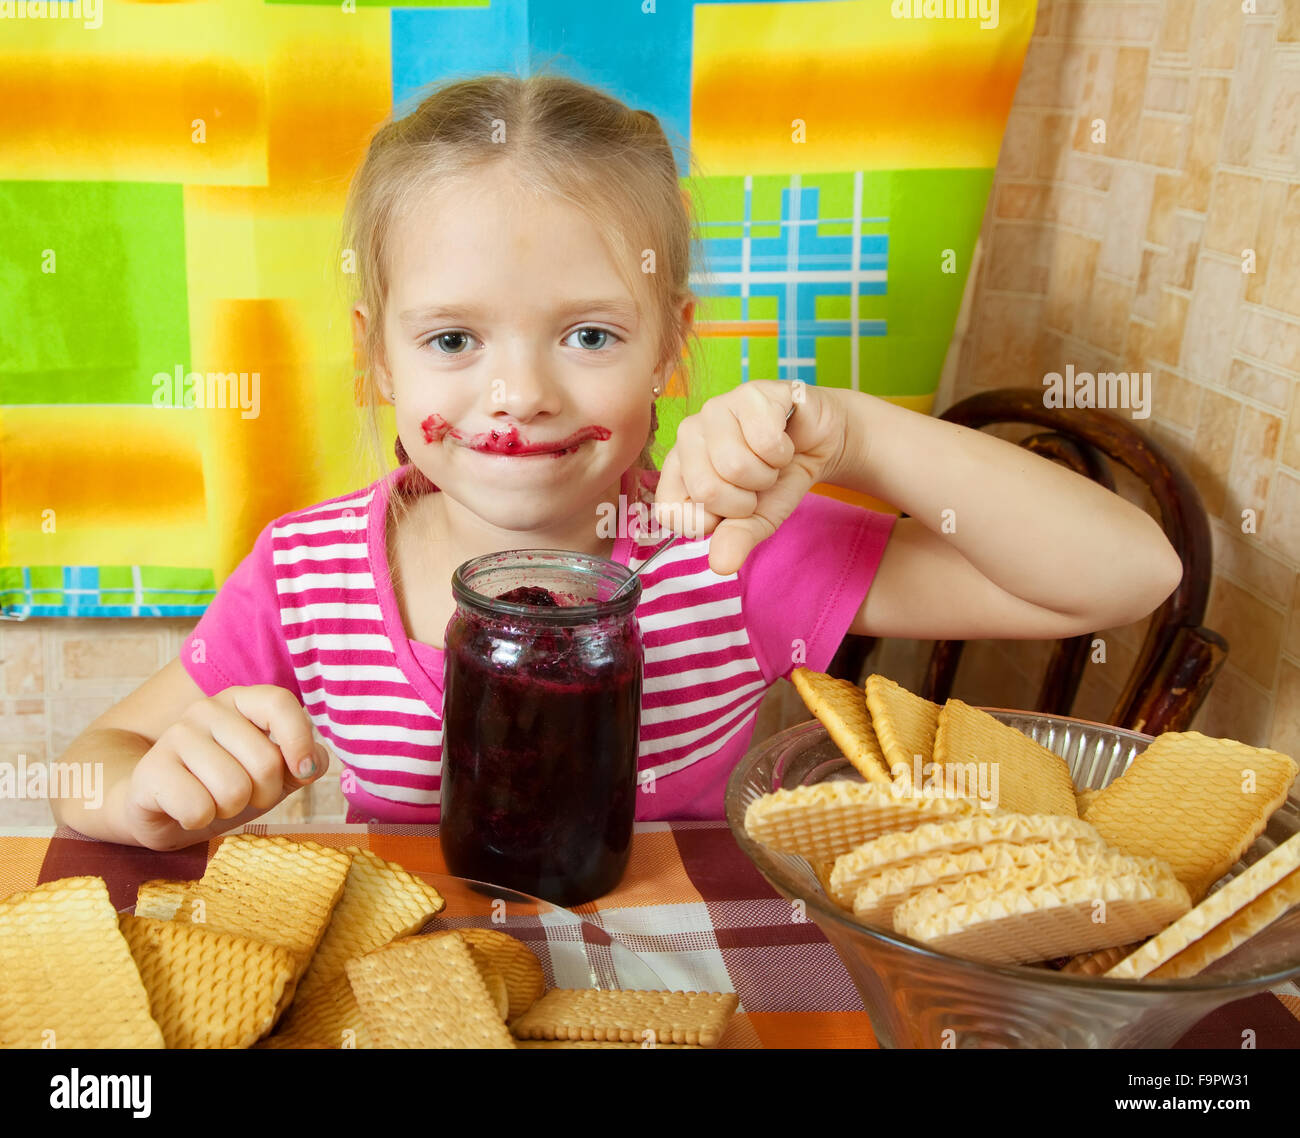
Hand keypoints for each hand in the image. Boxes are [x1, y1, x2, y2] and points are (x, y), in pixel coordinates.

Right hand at [123, 685, 327, 848]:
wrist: (161, 808)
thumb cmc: (225, 785)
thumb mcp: (273, 775)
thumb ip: (303, 763)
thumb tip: (314, 762)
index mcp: (241, 701)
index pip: (279, 703)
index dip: (299, 740)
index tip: (303, 772)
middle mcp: (207, 709)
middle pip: (266, 761)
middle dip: (264, 794)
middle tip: (243, 796)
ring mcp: (175, 736)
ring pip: (234, 789)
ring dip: (231, 809)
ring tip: (213, 801)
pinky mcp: (150, 770)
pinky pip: (198, 808)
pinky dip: (199, 820)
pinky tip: (187, 810)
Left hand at [652, 380, 844, 574]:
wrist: (817, 445)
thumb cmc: (777, 480)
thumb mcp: (756, 520)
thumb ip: (735, 540)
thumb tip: (721, 565)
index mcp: (678, 469)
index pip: (671, 512)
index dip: (710, 523)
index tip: (732, 510)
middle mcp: (688, 435)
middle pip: (707, 489)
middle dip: (746, 499)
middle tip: (757, 484)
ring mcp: (716, 410)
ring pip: (736, 465)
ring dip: (767, 474)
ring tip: (770, 461)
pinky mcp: (749, 393)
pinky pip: (764, 440)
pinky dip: (783, 451)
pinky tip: (782, 439)